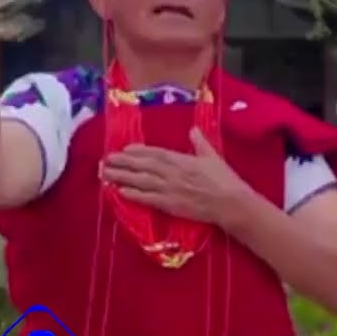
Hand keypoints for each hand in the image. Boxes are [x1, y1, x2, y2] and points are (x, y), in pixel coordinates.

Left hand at [102, 128, 254, 226]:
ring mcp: (169, 189)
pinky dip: (133, 194)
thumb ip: (200, 143)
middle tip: (106, 159)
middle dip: (123, 162)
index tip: (124, 149)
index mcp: (182, 160)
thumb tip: (193, 130)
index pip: (155, 153)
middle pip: (143, 166)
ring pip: (140, 181)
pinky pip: (147, 199)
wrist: (230, 203)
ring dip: (122, 177)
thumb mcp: (213, 157)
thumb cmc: (225, 180)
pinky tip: (120, 191)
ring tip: (106, 174)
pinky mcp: (170, 205)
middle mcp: (172, 173)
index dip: (138, 151)